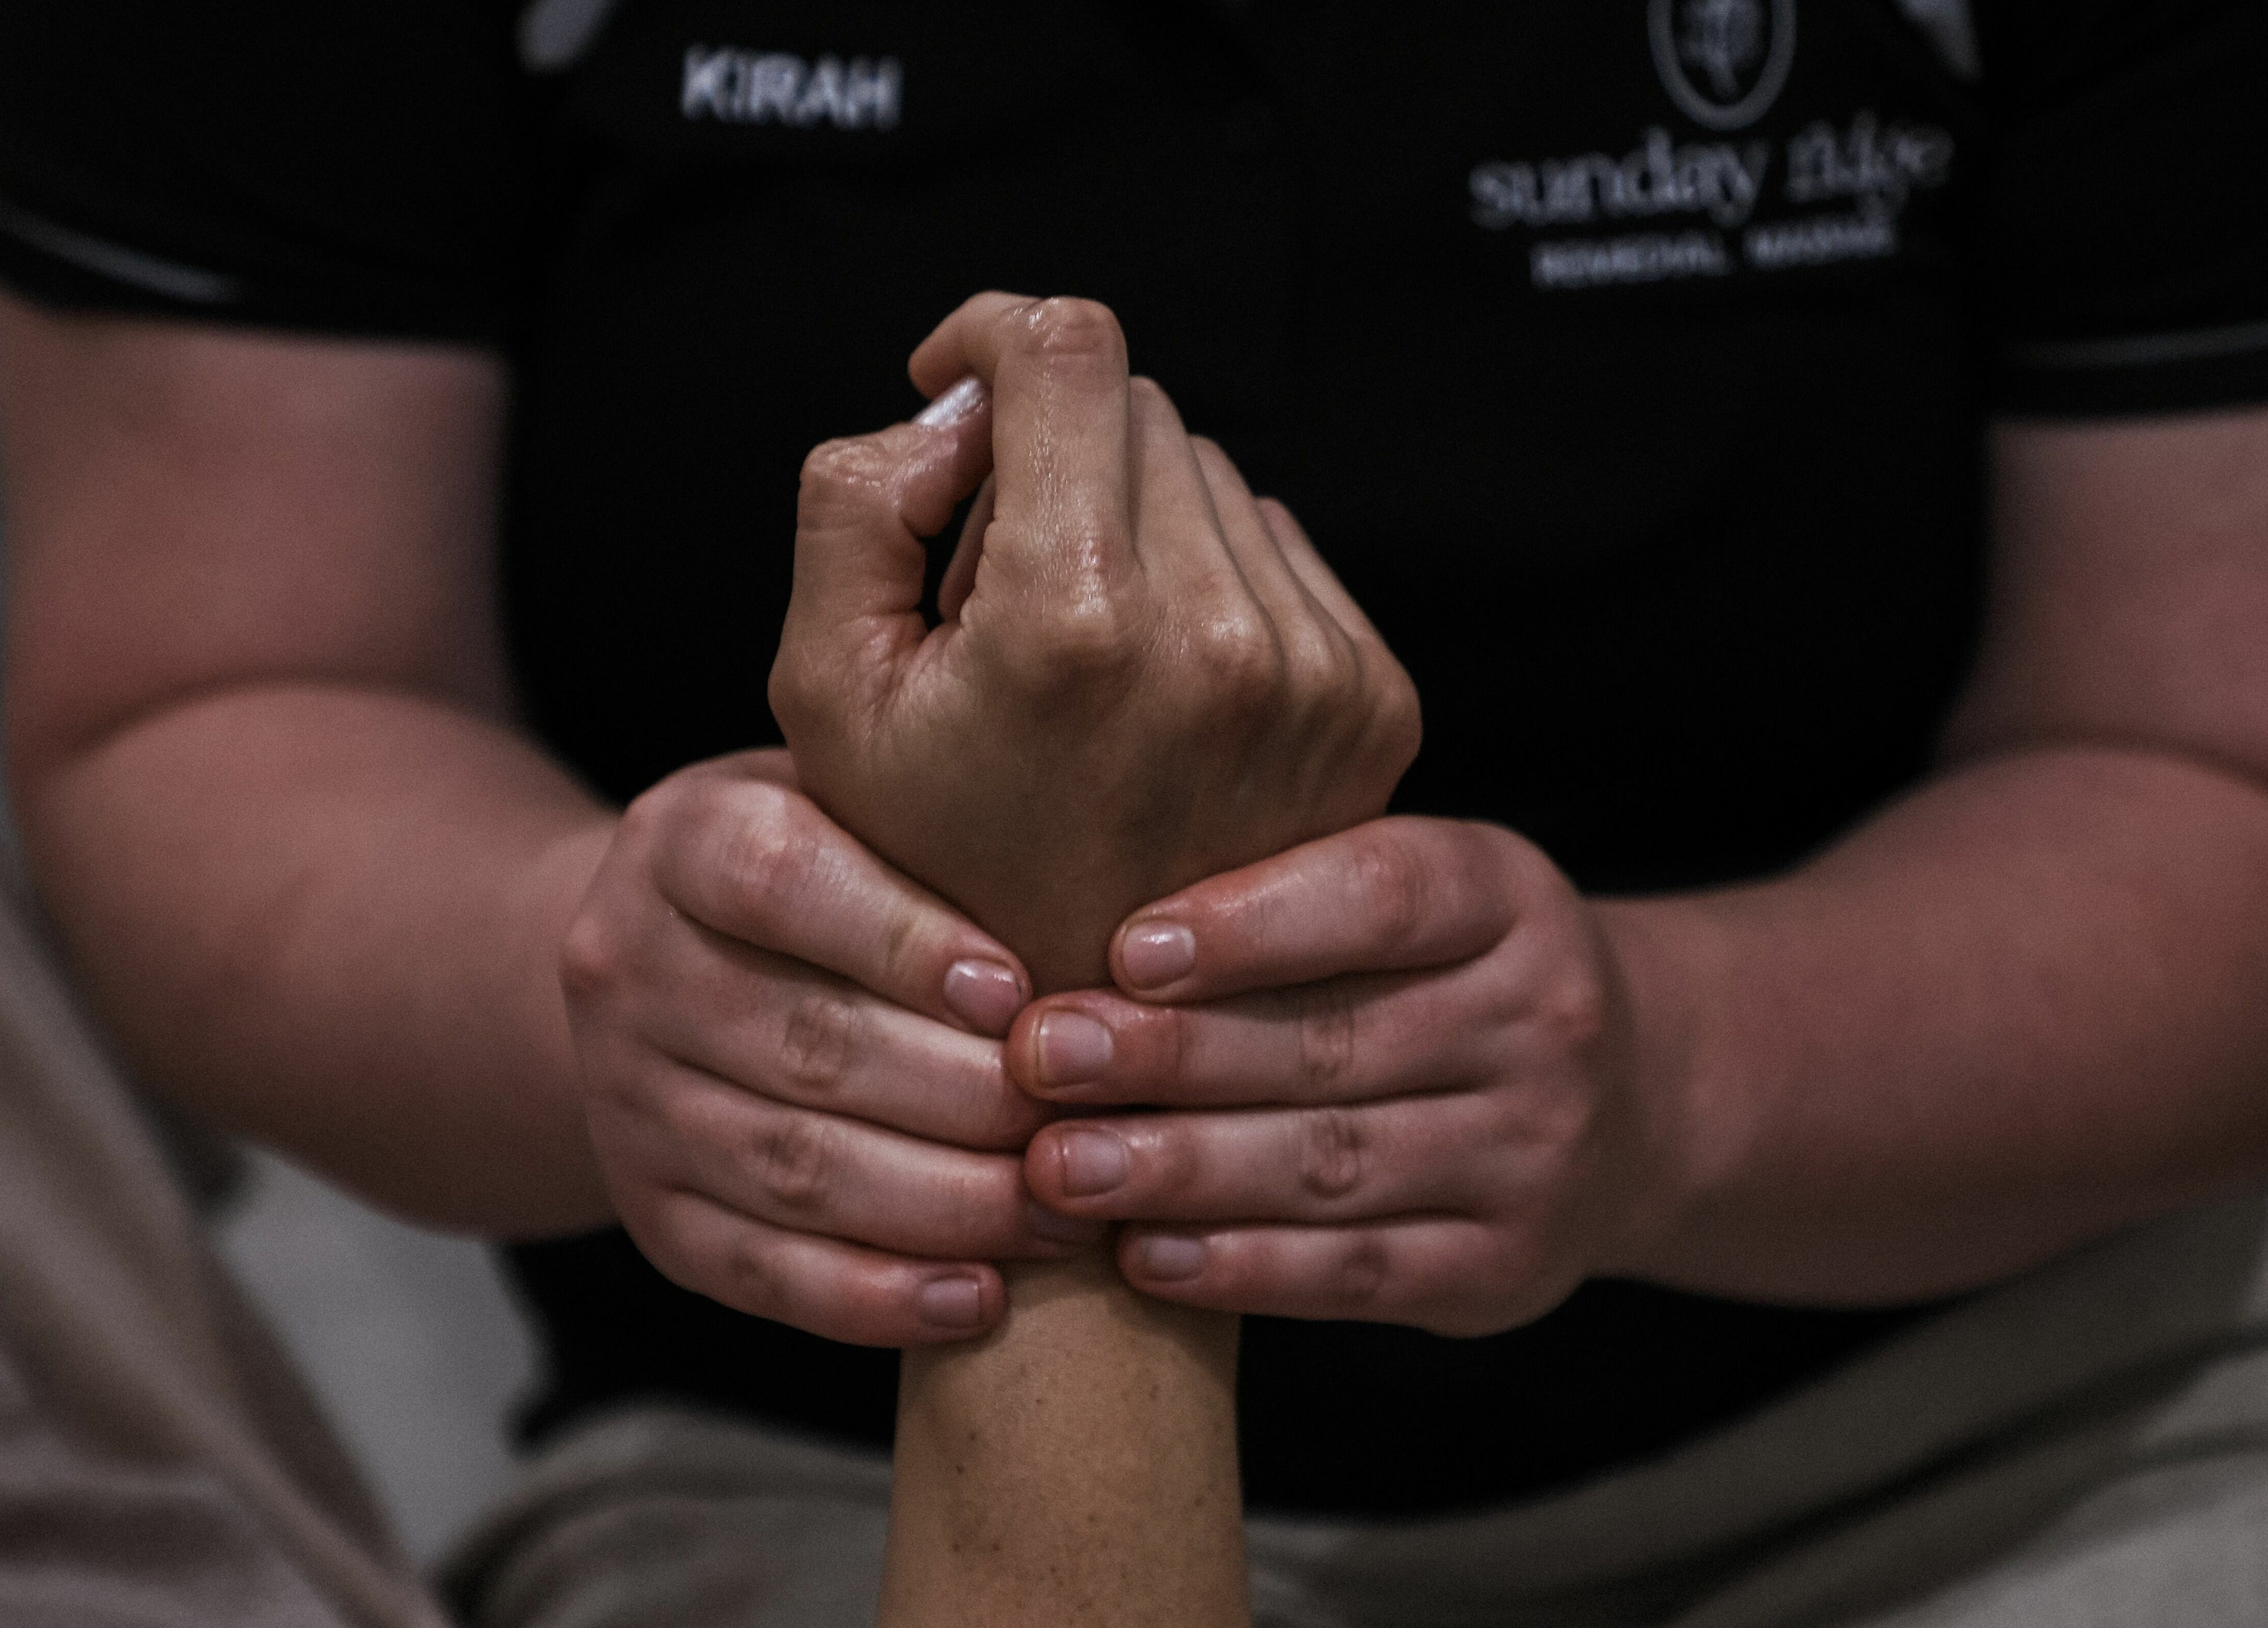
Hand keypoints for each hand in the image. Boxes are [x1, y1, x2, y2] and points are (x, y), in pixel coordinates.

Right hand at [560, 748, 1102, 1346]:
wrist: (663, 962)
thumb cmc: (820, 868)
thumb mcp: (848, 801)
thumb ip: (934, 821)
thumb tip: (1091, 861)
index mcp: (679, 840)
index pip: (781, 880)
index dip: (905, 941)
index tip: (1018, 993)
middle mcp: (627, 968)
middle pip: (807, 1044)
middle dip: (965, 1098)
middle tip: (1088, 1125)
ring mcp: (625, 1100)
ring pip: (794, 1168)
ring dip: (946, 1207)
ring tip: (1064, 1219)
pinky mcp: (649, 1211)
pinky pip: (762, 1270)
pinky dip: (877, 1297)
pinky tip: (980, 1300)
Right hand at [769, 293, 1419, 990]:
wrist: (1094, 1034)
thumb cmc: (934, 863)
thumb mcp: (828, 691)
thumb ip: (859, 502)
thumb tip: (960, 406)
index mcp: (1075, 622)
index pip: (1070, 349)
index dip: (992, 334)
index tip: (953, 386)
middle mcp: (1218, 635)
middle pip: (1140, 405)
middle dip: (1052, 451)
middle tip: (996, 580)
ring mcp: (1314, 669)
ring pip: (1213, 473)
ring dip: (1132, 517)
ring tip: (1078, 655)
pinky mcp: (1373, 699)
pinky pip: (1279, 548)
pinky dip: (1208, 577)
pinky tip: (1156, 683)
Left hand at [1008, 817, 1665, 1336]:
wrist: (1632, 1104)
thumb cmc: (1443, 973)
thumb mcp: (1415, 893)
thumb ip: (1288, 887)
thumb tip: (1081, 892)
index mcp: (1508, 898)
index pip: (1384, 897)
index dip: (1252, 924)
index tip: (1126, 948)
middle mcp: (1543, 1022)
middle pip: (1338, 1042)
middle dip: (1173, 1054)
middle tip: (1042, 1058)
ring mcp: (1535, 1155)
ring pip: (1336, 1163)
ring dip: (1184, 1170)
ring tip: (1060, 1167)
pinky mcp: (1503, 1269)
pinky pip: (1358, 1272)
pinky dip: (1242, 1268)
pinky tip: (1142, 1254)